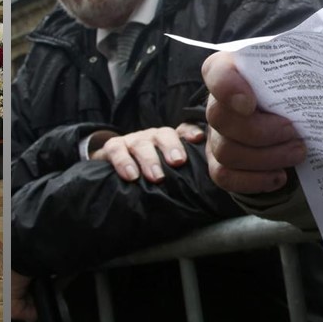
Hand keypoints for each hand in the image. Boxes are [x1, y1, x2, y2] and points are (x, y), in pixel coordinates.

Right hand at [91, 124, 205, 182]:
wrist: (113, 174)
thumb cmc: (149, 177)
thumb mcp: (169, 175)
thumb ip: (185, 177)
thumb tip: (209, 191)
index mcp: (169, 142)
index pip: (183, 130)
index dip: (190, 132)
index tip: (198, 139)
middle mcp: (152, 137)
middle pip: (164, 135)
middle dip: (171, 147)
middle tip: (177, 162)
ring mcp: (132, 140)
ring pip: (141, 143)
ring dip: (149, 159)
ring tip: (156, 177)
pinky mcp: (113, 147)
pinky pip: (116, 150)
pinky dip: (124, 162)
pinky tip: (131, 176)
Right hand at [203, 51, 306, 194]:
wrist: (297, 118)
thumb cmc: (300, 90)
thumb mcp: (305, 71)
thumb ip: (307, 69)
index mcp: (234, 71)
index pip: (216, 72)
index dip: (226, 88)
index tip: (250, 103)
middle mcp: (217, 103)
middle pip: (219, 119)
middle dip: (261, 132)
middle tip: (295, 133)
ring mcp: (216, 136)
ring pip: (226, 151)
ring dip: (266, 157)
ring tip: (298, 153)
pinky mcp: (221, 163)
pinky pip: (224, 177)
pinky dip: (254, 180)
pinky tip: (279, 176)